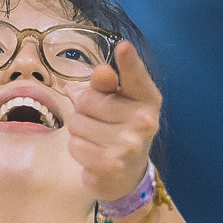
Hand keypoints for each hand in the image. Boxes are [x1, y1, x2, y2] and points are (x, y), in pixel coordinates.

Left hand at [61, 39, 162, 209]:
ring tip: (96, 140)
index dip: (128, 61)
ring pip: (77, 123)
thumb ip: (107, 85)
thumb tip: (102, 71)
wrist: (128, 176)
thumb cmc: (119, 129)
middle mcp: (144, 121)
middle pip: (87, 100)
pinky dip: (78, 150)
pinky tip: (93, 154)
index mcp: (146, 98)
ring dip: (80, 132)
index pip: (135, 75)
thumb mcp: (117, 102)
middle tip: (100, 122)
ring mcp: (129, 144)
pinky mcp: (111, 164)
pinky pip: (75, 145)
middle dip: (85, 110)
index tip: (124, 47)